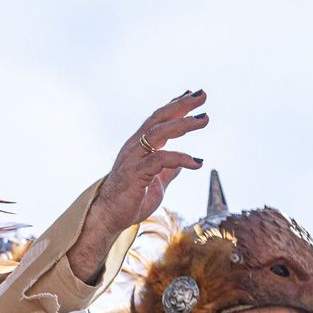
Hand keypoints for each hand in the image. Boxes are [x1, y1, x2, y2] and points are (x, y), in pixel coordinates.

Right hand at [67, 90, 207, 283]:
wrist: (108, 218)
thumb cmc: (129, 201)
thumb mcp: (156, 182)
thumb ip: (167, 170)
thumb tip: (182, 163)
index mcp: (138, 147)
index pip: (157, 119)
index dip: (175, 105)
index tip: (192, 94)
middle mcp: (134, 147)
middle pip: (158, 118)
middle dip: (181, 105)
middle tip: (202, 95)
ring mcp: (133, 159)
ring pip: (159, 133)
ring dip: (183, 123)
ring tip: (204, 118)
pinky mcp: (136, 173)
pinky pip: (160, 159)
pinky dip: (180, 158)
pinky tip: (197, 162)